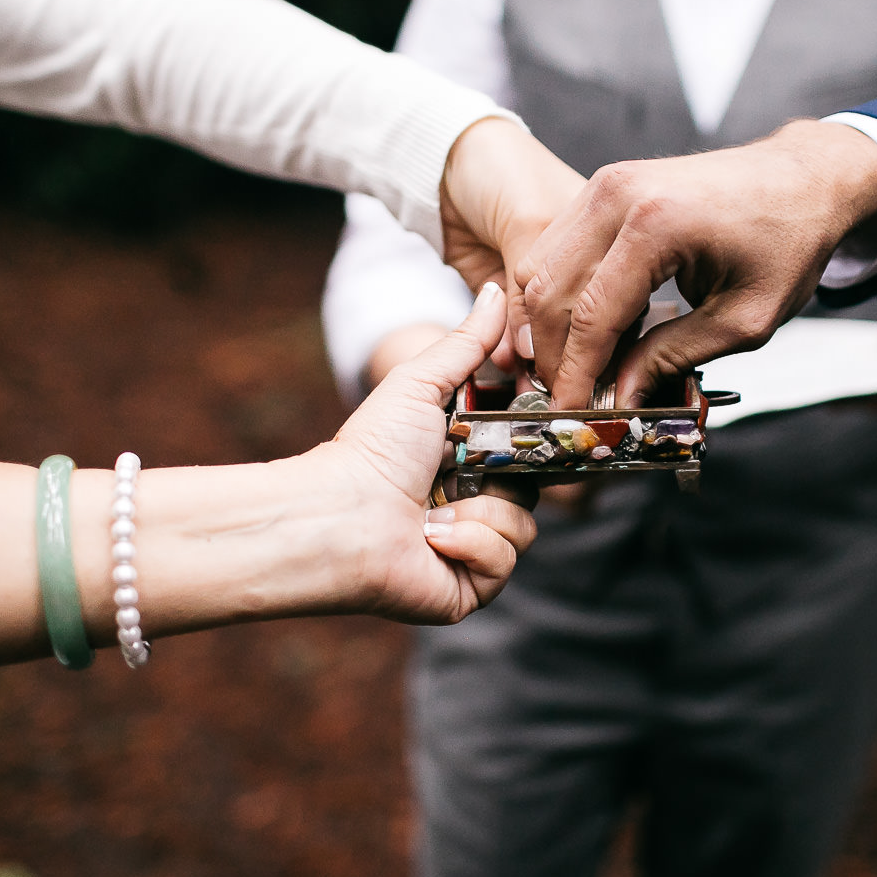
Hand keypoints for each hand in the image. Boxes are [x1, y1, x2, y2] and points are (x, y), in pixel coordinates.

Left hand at [303, 281, 536, 623]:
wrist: (339, 515)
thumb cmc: (372, 450)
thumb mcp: (424, 383)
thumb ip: (468, 341)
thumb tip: (498, 289)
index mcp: (464, 464)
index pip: (524, 453)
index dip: (533, 442)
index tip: (537, 423)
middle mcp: (470, 508)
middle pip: (533, 492)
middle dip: (506, 478)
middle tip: (475, 465)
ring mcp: (471, 551)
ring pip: (524, 529)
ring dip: (479, 513)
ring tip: (432, 509)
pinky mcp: (469, 587)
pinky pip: (504, 562)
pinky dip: (469, 545)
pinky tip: (431, 538)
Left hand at [440, 118, 585, 370]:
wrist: (446, 157)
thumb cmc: (499, 169)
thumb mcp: (525, 219)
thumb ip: (529, 287)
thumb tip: (528, 351)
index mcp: (605, 235)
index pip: (608, 299)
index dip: (596, 338)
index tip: (585, 374)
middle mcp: (581, 264)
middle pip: (581, 325)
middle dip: (570, 360)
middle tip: (562, 395)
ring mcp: (544, 284)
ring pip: (548, 336)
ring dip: (540, 364)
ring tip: (536, 395)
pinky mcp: (510, 296)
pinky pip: (515, 336)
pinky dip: (511, 355)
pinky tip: (511, 370)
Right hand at [514, 119, 876, 406]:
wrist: (803, 179)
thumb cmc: (788, 241)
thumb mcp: (744, 319)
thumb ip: (675, 357)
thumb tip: (622, 395)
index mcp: (656, 225)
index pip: (591, 317)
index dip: (576, 376)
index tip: (572, 416)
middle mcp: (618, 196)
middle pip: (548, 292)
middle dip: (554, 356)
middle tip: (570, 398)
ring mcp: (605, 185)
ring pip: (539, 269)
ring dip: (548, 326)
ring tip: (579, 368)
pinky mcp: (602, 187)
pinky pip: (555, 248)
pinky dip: (558, 294)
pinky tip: (588, 328)